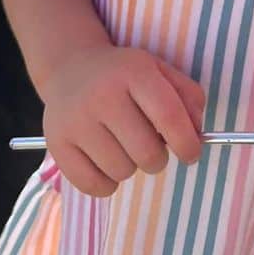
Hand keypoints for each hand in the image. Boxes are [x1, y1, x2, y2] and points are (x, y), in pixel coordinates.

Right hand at [41, 43, 204, 197]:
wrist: (70, 67)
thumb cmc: (124, 76)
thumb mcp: (159, 72)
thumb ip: (188, 98)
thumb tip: (196, 134)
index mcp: (133, 71)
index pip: (169, 115)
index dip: (188, 143)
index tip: (191, 153)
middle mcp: (101, 94)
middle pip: (147, 153)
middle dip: (157, 157)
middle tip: (149, 145)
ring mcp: (75, 120)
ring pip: (122, 172)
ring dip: (130, 166)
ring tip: (121, 144)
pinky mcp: (57, 144)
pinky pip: (95, 187)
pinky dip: (107, 182)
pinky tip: (104, 158)